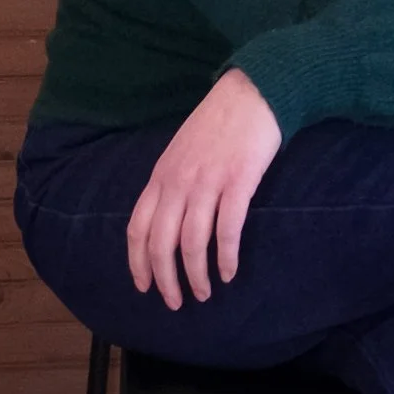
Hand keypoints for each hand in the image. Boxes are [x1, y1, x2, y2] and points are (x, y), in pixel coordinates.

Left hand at [127, 68, 282, 309]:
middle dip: (165, 279)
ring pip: (192, 243)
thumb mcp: (182, 149)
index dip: (138, 262)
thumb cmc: (220, 121)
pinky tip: (229, 272)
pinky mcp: (238, 182)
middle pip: (161, 243)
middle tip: (175, 302)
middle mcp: (178, 181)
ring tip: (204, 293)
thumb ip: (172, 180)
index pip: (138, 227)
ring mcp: (208, 182)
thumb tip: (167, 217)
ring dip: (196, 275)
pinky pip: (227, 231)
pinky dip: (226, 257)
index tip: (143, 286)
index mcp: (162, 174)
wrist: (255, 91)